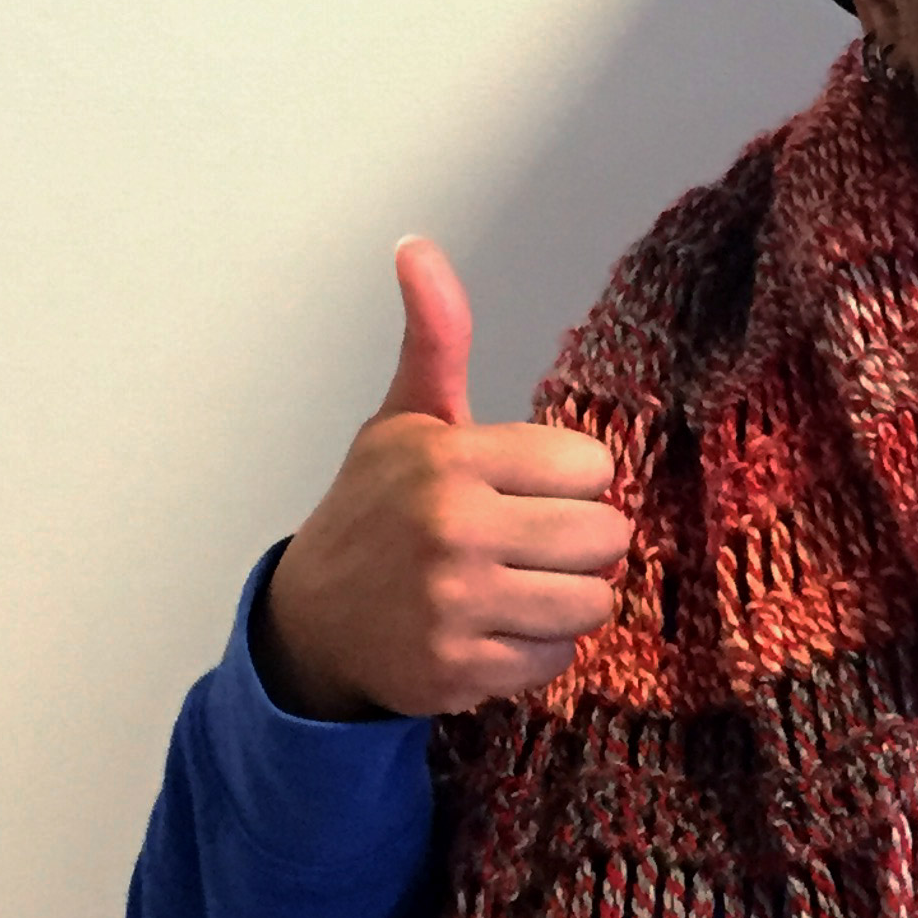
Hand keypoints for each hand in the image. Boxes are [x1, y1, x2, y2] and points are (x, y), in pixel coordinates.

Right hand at [253, 239, 631, 719]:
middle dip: (581, 541)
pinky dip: (537, 650)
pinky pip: (556, 659)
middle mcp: (454, 530)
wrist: (311, 620)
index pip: (591, 466)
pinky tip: (496, 628)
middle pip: (605, 536)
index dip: (572, 479)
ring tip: (521, 583)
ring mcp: (455, 606)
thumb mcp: (407, 420)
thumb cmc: (377, 509)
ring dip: (567, 598)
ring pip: (591, 602)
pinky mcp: (459, 671)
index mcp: (451, 459)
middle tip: (533, 541)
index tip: (531, 487)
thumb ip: (436, 339)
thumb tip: (418, 246)